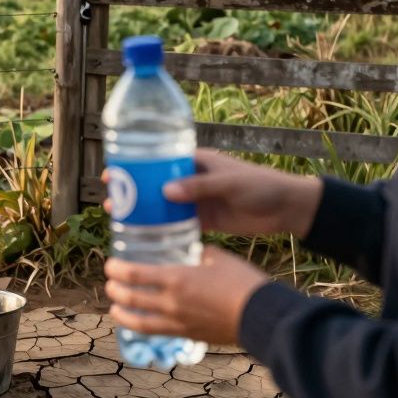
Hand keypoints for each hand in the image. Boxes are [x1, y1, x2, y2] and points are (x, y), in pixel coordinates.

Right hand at [104, 149, 322, 238]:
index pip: (158, 159)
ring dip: (143, 212)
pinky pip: (177, 224)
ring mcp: (197, 201)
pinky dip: (162, 230)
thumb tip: (165, 191)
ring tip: (120, 219)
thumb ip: (200, 186)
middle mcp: (192, 180)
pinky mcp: (204, 220)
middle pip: (155, 183)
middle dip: (133, 191)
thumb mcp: (229, 182)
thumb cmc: (260, 185)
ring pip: (163, 205)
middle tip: (110, 200)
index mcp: (196, 161)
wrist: (286, 208)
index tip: (114, 171)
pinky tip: (144, 238)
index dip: (136, 164)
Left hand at [104, 247, 268, 344]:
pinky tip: (141, 324)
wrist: (261, 315)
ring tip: (115, 308)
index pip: (134, 274)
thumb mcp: (218, 257)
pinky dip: (143, 328)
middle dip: (114, 291)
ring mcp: (178, 322)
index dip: (116, 269)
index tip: (110, 265)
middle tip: (109, 284)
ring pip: (139, 322)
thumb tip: (193, 250)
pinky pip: (158, 333)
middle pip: (130, 298)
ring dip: (122, 314)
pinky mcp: (188, 335)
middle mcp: (171, 302)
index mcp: (176, 278)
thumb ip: (200, 252)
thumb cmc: (242, 282)